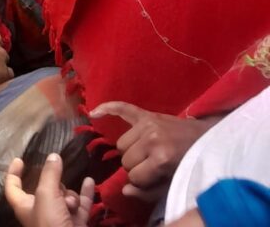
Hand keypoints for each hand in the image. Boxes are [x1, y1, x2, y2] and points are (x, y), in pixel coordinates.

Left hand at [6, 153, 94, 226]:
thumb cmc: (51, 225)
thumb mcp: (46, 196)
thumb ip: (49, 174)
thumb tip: (53, 156)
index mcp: (25, 207)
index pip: (13, 188)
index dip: (13, 173)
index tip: (20, 160)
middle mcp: (41, 213)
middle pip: (45, 190)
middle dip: (56, 185)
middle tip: (59, 189)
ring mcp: (60, 220)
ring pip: (65, 198)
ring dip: (70, 196)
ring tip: (71, 204)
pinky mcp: (76, 225)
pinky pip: (81, 205)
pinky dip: (85, 194)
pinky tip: (90, 181)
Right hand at [90, 101, 212, 202]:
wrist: (206, 139)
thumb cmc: (190, 164)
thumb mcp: (174, 183)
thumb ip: (149, 191)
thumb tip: (125, 190)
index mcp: (160, 159)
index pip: (133, 175)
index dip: (141, 181)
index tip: (152, 180)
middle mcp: (151, 139)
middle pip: (125, 158)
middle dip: (135, 166)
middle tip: (149, 166)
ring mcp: (147, 123)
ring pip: (121, 142)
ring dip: (129, 150)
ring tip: (143, 152)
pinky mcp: (145, 113)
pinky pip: (120, 107)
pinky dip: (106, 109)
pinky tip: (93, 113)